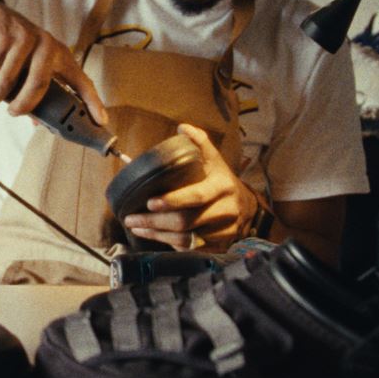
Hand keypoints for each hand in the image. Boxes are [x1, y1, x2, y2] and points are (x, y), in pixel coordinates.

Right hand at [0, 0, 106, 123]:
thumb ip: (37, 90)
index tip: (101, 121)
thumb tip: (37, 122)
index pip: (81, 80)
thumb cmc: (14, 46)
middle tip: (13, 112)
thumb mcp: (30, 64)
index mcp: (59, 55)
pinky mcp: (2, 39)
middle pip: (38, 86)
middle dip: (22, 106)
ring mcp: (24, 40)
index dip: (93, 102)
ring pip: (7, 83)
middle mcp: (46, 45)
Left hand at [121, 124, 260, 250]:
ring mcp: (221, 232)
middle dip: (154, 221)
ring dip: (156, 234)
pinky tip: (151, 236)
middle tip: (131, 217)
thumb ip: (200, 144)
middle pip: (185, 221)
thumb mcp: (215, 161)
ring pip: (184, 239)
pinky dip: (167, 244)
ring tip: (135, 226)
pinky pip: (188, 250)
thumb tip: (183, 128)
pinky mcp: (217, 246)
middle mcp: (224, 211)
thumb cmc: (222, 181)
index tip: (149, 202)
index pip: (196, 196)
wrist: (246, 207)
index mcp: (222, 187)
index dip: (172, 201)